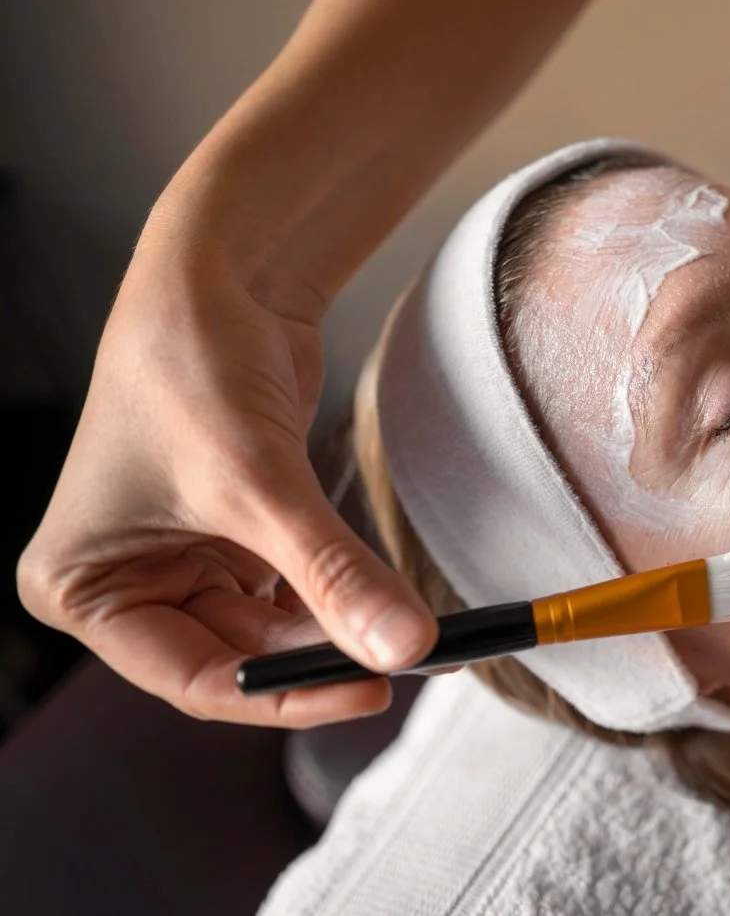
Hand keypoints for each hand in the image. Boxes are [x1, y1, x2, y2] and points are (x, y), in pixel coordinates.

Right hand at [17, 231, 436, 726]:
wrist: (221, 277)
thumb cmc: (190, 364)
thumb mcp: (259, 485)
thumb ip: (332, 574)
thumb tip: (401, 647)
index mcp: (82, 588)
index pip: (193, 679)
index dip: (286, 694)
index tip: (370, 690)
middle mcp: (126, 582)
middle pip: (240, 656)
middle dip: (320, 654)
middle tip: (405, 655)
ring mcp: (182, 559)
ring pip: (274, 627)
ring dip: (335, 625)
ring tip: (401, 620)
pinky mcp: (233, 533)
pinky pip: (293, 588)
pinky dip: (336, 591)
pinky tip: (377, 591)